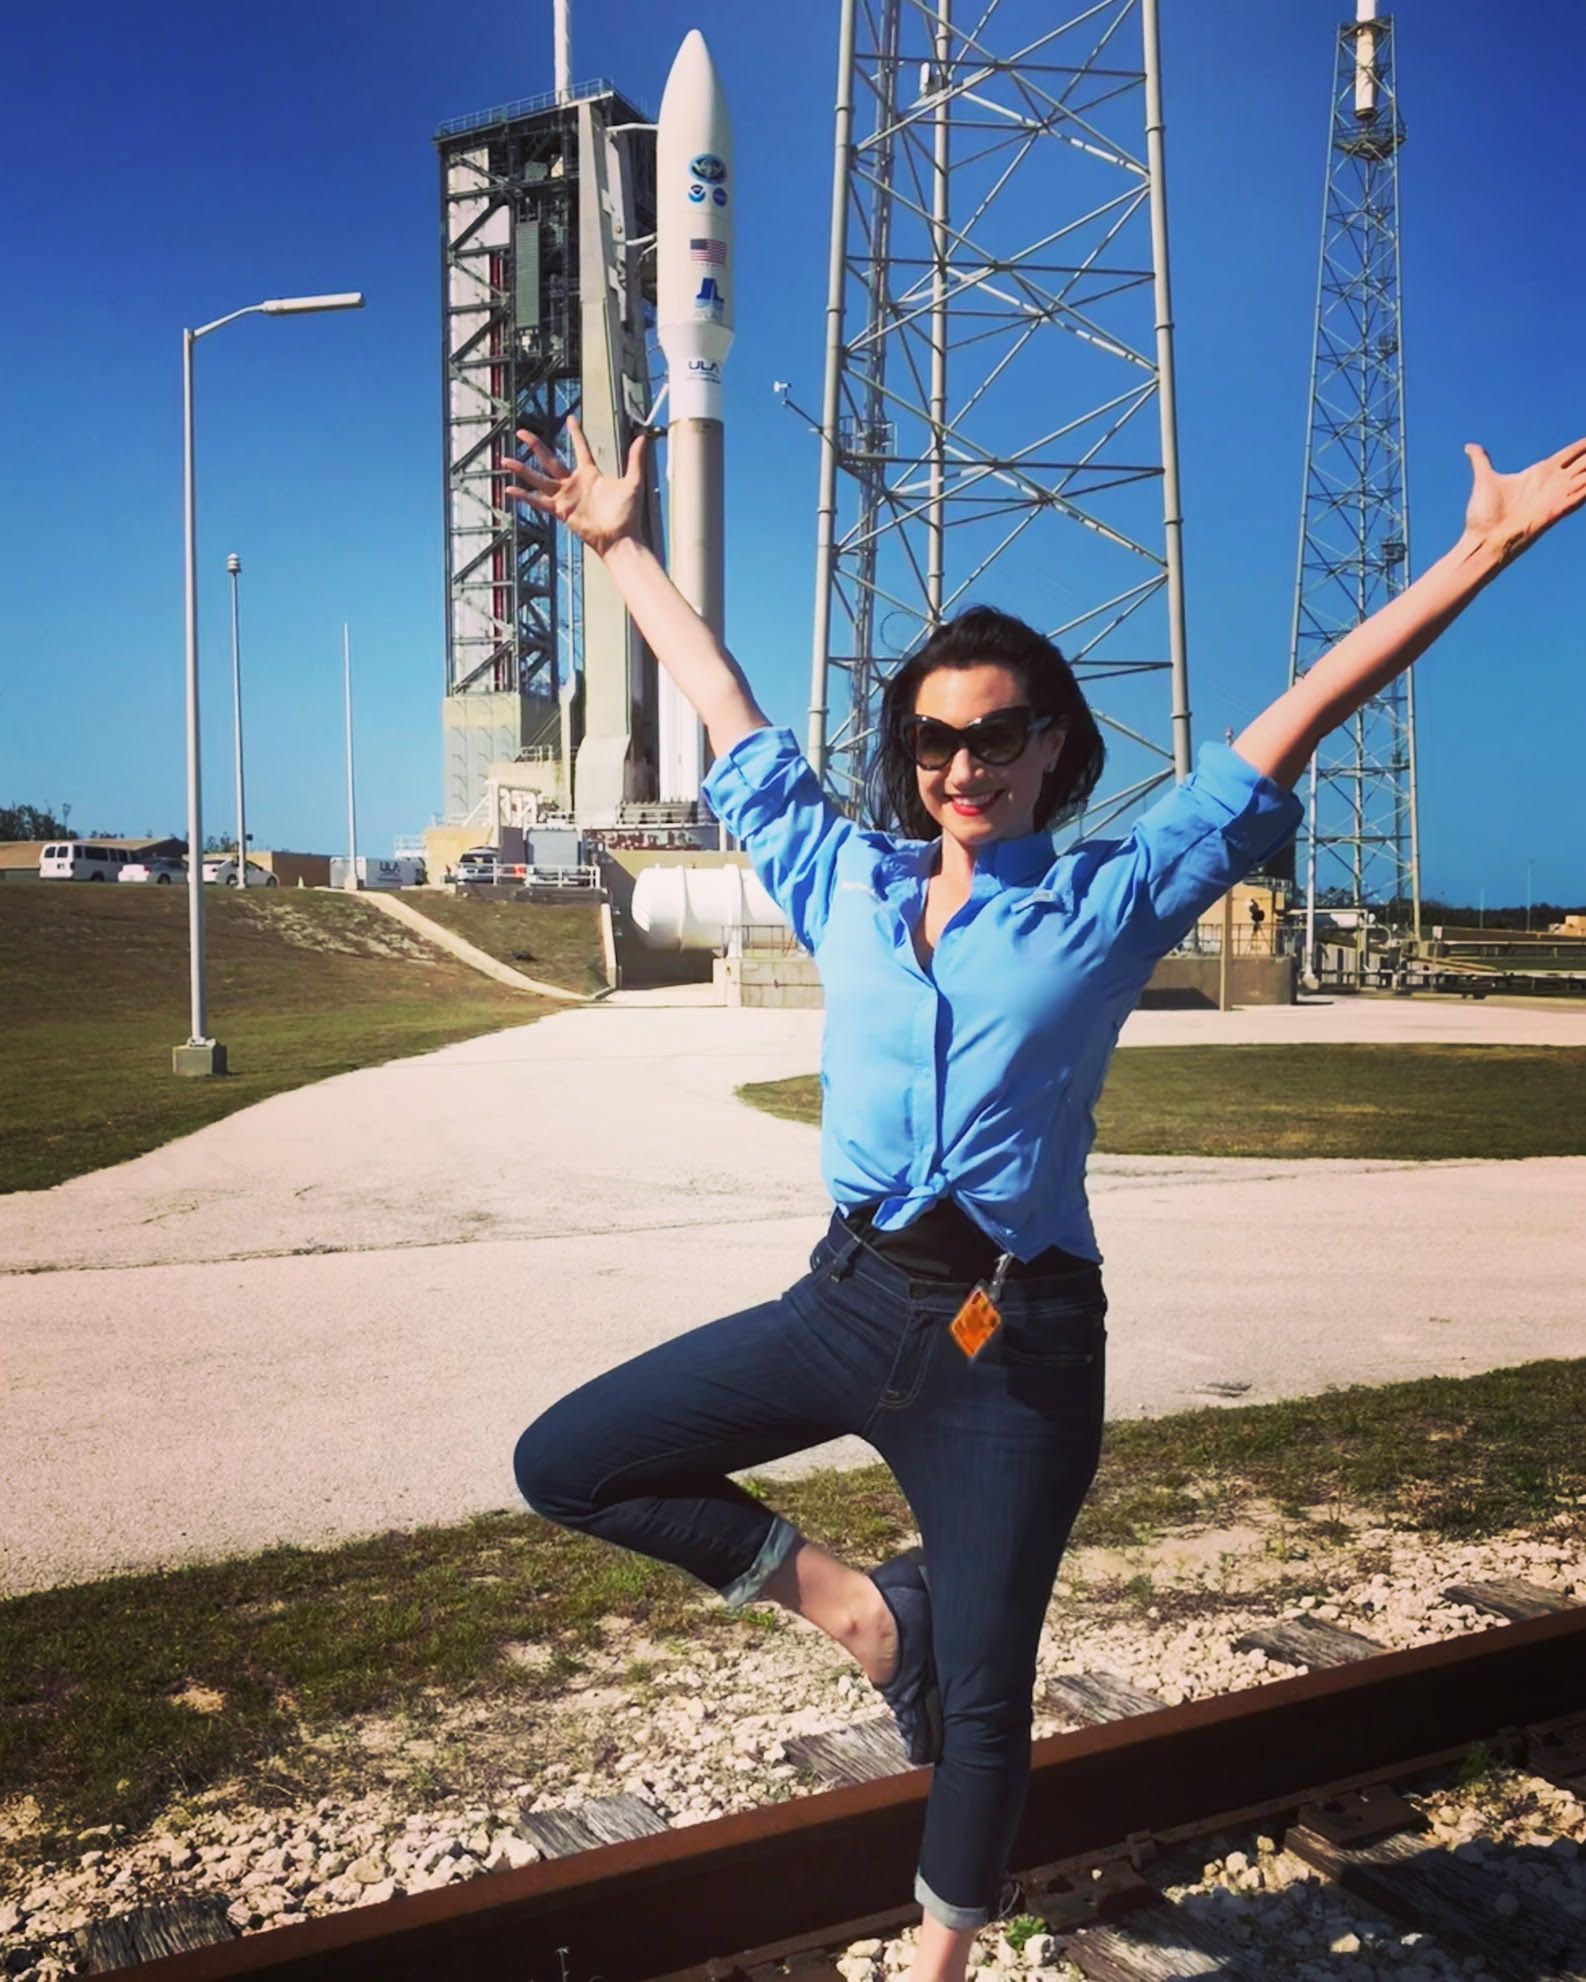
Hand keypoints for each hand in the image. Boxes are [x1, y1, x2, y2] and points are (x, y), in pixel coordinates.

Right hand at [498, 415, 646, 557]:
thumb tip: (643, 437)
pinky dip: (524, 497)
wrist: (621, 538)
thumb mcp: (633, 481)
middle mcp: (574, 483)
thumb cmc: (628, 515)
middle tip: (521, 432)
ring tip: (505, 460)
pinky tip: (510, 490)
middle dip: (535, 445)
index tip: (570, 419)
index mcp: (590, 474)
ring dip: (522, 470)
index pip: (581, 448)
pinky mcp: (561, 511)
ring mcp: (566, 497)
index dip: (576, 433)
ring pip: (539, 478)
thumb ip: (636, 459)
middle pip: (550, 459)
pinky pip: (539, 501)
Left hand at [1463, 435, 1585, 567]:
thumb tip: (1470, 447)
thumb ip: (1481, 460)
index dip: (1584, 445)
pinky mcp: (1555, 512)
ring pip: (1585, 479)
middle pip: (1583, 464)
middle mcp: (1552, 484)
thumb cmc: (1483, 515)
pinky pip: (1579, 498)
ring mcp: (1555, 498)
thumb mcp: (1485, 479)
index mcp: (1540, 473)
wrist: (1481, 540)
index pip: (1570, 454)